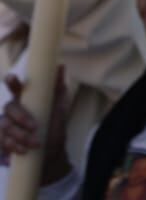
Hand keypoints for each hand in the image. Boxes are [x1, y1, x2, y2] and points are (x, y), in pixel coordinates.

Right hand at [0, 67, 67, 181]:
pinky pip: (1, 141)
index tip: (12, 78)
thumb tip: (61, 66)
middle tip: (35, 127)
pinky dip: (13, 146)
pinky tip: (23, 151)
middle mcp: (13, 112)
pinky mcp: (1, 141)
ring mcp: (5, 126)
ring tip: (35, 144)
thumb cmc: (54, 130)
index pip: (16, 88)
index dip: (12, 82)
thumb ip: (57, 91)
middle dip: (21, 117)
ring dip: (20, 136)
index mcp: (26, 101)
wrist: (50, 157)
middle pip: (8, 107)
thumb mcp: (58, 111)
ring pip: (4, 126)